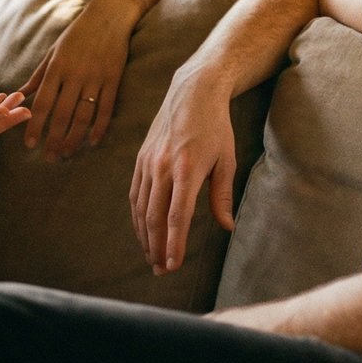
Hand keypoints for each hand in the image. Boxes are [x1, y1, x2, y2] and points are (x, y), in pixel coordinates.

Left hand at [19, 0, 135, 160]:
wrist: (108, 17)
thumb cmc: (76, 35)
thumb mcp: (53, 52)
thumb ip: (38, 76)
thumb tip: (19, 93)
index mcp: (57, 68)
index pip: (43, 103)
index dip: (35, 126)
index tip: (29, 144)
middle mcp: (75, 75)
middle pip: (63, 114)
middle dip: (54, 138)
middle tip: (49, 157)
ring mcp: (95, 78)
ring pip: (83, 115)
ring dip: (74, 138)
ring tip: (67, 153)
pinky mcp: (113, 80)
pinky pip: (106, 109)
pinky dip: (100, 127)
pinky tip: (93, 141)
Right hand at [130, 72, 236, 273]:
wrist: (192, 92)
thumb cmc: (215, 127)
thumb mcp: (226, 159)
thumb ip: (222, 195)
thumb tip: (227, 227)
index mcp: (187, 169)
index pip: (177, 217)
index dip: (174, 245)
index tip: (173, 265)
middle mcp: (162, 167)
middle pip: (154, 217)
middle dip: (156, 248)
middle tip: (161, 270)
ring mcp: (148, 162)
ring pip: (140, 208)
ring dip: (144, 236)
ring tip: (151, 257)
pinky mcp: (140, 158)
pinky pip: (134, 193)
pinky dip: (137, 216)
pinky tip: (143, 230)